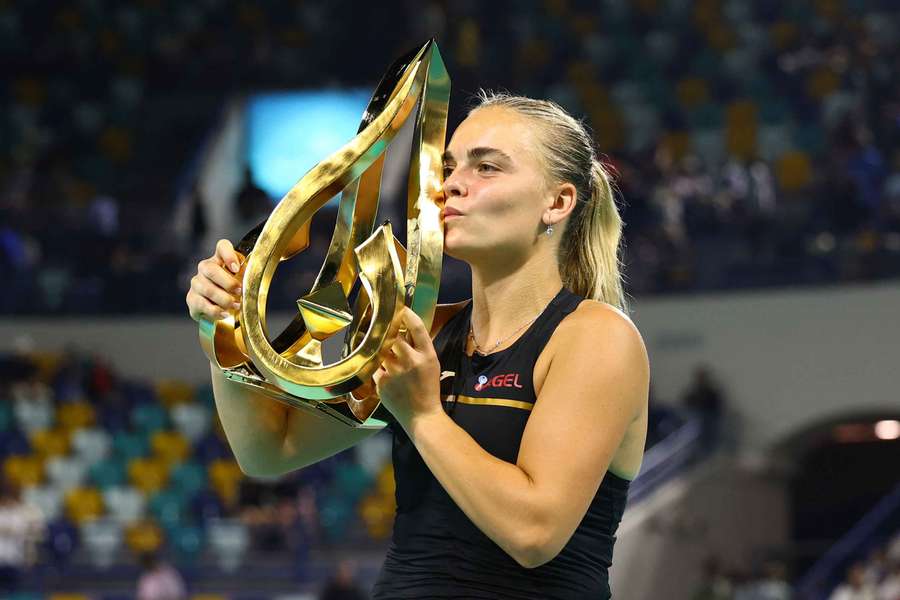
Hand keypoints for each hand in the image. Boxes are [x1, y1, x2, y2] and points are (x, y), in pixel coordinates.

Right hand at [186, 239, 243, 322]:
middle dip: (227, 282)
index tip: (237, 268)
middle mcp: (205, 268)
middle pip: (210, 269)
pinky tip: (225, 314)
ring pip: (207, 289)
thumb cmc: (232, 291)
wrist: (219, 309)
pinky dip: (215, 311)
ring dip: (224, 299)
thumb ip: (248, 276)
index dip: (229, 255)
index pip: (222, 247)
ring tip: (236, 305)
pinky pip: (201, 304)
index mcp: (220, 259)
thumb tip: (256, 279)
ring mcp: (196, 283)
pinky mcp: (192, 299)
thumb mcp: (242, 281)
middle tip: (239, 291)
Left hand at [373, 307, 442, 428]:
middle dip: (388, 329)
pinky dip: (377, 364)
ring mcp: (394, 372)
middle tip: (385, 325)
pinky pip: (374, 365)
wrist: (421, 415)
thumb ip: (420, 347)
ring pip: (381, 349)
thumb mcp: (432, 364)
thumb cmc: (428, 388)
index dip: (407, 314)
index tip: (401, 308)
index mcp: (427, 355)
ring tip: (380, 346)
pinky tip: (383, 368)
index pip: (417, 327)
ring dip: (380, 346)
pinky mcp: (381, 382)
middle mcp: (410, 361)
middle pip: (393, 335)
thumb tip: (404, 328)